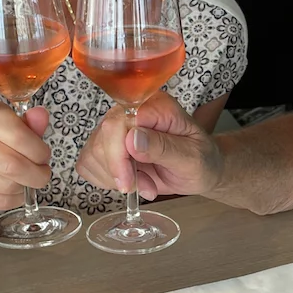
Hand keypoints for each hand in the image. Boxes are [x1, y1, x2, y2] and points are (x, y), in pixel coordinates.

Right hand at [0, 100, 53, 210]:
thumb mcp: (15, 127)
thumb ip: (31, 124)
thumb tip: (41, 115)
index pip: (19, 136)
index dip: (39, 152)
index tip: (44, 158)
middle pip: (12, 165)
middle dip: (36, 175)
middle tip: (42, 175)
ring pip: (4, 185)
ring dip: (23, 188)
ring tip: (25, 182)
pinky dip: (12, 200)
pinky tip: (13, 193)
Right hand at [77, 91, 219, 199]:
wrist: (202, 168)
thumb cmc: (202, 160)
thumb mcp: (192, 157)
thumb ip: (163, 147)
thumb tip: (132, 138)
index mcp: (155, 106)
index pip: (118, 123)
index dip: (117, 156)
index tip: (128, 183)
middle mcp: (132, 112)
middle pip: (101, 140)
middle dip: (119, 173)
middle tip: (146, 187)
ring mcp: (118, 128)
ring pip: (92, 154)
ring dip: (115, 179)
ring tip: (145, 184)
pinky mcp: (109, 146)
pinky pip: (89, 164)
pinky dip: (107, 180)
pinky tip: (130, 182)